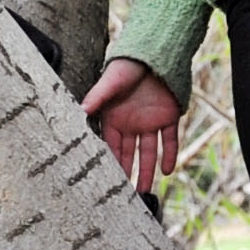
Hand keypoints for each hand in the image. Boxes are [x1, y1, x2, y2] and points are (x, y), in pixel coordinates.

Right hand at [81, 56, 182, 190]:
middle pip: (129, 153)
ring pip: (148, 151)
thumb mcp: (110, 83)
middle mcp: (131, 124)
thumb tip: (80, 111)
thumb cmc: (126, 67)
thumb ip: (97, 98)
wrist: (154, 54)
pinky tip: (167, 171)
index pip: (111, 145)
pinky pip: (169, 140)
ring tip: (146, 190)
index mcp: (114, 118)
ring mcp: (151, 122)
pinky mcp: (169, 117)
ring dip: (147, 170)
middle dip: (127, 173)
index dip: (110, 162)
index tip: (107, 182)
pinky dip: (170, 154)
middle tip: (124, 195)